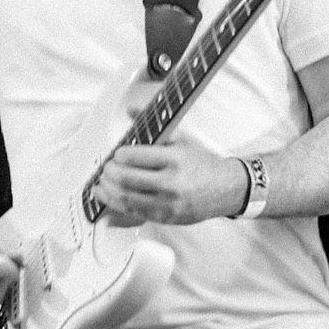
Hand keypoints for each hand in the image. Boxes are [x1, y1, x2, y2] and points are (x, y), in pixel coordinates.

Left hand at [91, 142, 244, 225]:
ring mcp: (168, 204)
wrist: (226, 189)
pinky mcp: (166, 218)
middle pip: (126, 179)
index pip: (134, 157)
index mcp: (175, 160)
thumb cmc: (203, 165)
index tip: (117, 153)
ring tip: (102, 182)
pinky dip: (116, 204)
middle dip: (109, 172)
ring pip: (126, 198)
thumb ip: (155, 127)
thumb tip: (132, 110)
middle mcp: (172, 183)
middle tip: (107, 167)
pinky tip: (109, 197)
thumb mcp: (181, 140)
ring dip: (108, 189)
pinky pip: (134, 213)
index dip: (119, 155)